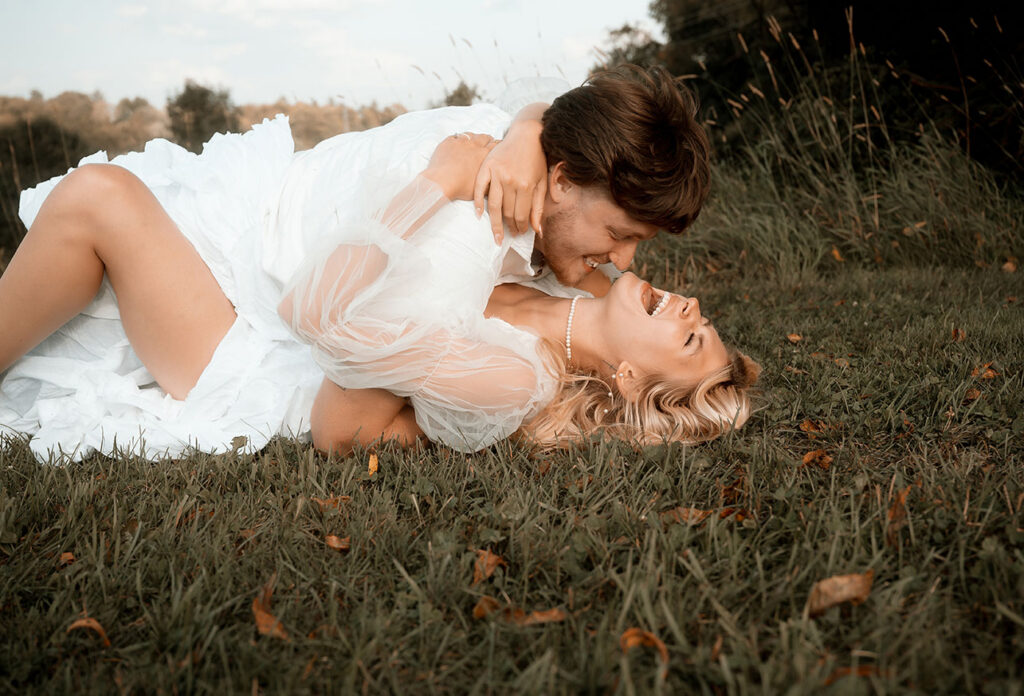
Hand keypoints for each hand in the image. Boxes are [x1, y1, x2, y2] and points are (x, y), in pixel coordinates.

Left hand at [422, 133, 498, 201]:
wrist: (441, 182)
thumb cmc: (460, 187)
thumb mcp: (480, 188)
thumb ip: (489, 183)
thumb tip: (494, 184)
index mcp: (484, 156)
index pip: (495, 145)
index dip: (497, 145)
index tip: (497, 147)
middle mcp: (474, 146)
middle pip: (484, 137)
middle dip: (487, 139)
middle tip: (487, 142)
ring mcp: (460, 142)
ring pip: (470, 135)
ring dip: (473, 137)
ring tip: (472, 142)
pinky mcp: (448, 142)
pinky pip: (455, 136)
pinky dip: (457, 139)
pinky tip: (457, 143)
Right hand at [472, 118, 546, 243]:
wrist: (527, 134)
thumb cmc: (536, 159)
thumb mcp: (542, 183)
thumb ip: (539, 207)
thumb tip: (538, 231)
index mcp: (526, 185)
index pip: (521, 215)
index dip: (521, 227)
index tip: (520, 232)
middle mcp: (510, 181)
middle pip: (507, 212)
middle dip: (509, 227)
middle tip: (509, 235)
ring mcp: (497, 174)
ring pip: (493, 205)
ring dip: (494, 223)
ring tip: (496, 235)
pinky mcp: (486, 166)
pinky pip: (479, 188)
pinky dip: (477, 203)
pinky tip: (479, 215)